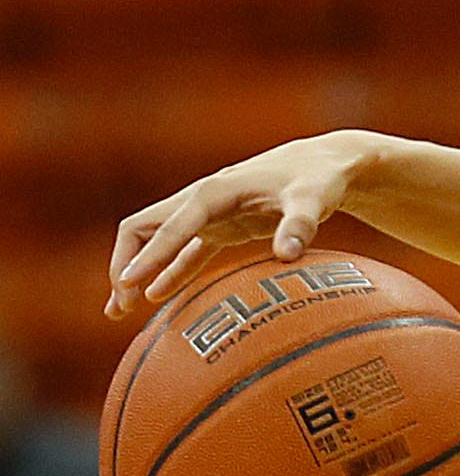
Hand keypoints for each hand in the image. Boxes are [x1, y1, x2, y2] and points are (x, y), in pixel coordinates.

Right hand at [108, 132, 378, 318]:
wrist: (326, 164)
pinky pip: (184, 253)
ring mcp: (208, 215)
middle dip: (127, 265)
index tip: (129, 284)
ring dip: (138, 272)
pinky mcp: (222, 227)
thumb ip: (299, 225)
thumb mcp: (312, 199)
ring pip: (156, 242)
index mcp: (213, 193)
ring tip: (118, 311)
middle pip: (142, 231)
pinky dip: (168, 273)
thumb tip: (287, 255)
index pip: (170, 227)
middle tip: (121, 305)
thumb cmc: (317, 180)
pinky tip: (156, 297)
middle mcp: (201, 202)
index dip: (149, 256)